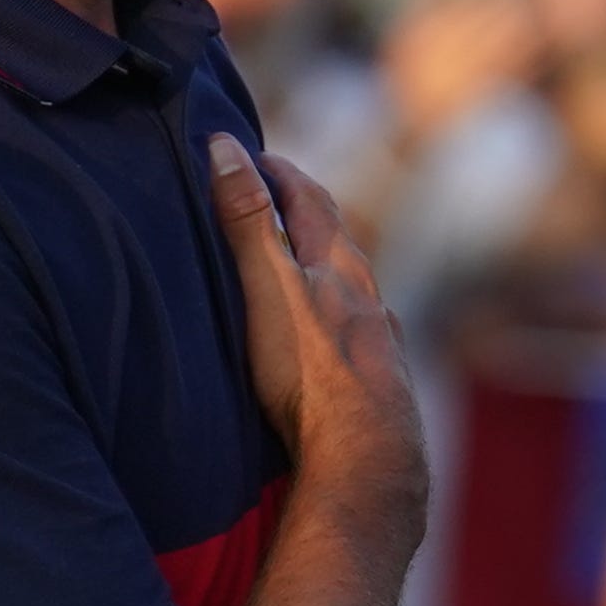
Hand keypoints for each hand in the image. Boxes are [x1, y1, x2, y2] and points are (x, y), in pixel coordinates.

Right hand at [210, 137, 427, 529]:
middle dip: (302, 217)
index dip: (279, 172)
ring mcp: (379, 342)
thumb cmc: (312, 370)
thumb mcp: (270, 285)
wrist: (366, 458)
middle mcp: (369, 299)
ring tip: (291, 270)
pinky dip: (332, 323)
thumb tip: (225, 148)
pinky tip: (326, 342)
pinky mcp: (378, 384)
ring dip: (320, 273)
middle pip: (336, 243)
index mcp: (342, 267)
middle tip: (268, 199)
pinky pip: (353, 339)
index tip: (250, 155)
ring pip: (349, 293)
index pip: (311, 200)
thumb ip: (249, 220)